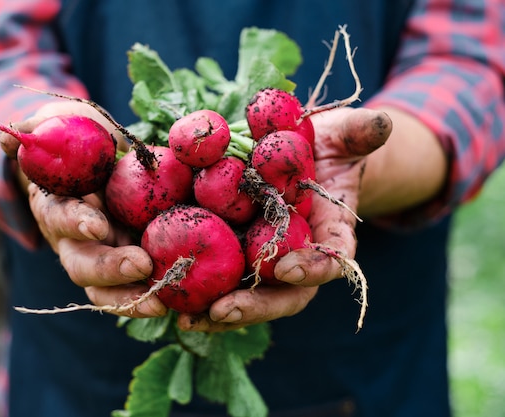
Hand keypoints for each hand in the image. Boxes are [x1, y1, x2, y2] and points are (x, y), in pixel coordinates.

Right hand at [0, 100, 166, 317]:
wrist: (100, 156)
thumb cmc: (80, 136)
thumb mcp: (63, 121)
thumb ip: (40, 126)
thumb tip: (8, 138)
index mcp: (56, 204)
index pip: (59, 218)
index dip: (75, 223)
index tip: (96, 225)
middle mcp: (73, 239)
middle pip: (81, 264)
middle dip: (109, 268)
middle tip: (141, 264)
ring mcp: (99, 256)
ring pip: (104, 288)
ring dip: (130, 297)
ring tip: (160, 302)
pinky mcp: (125, 264)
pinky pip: (133, 290)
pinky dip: (150, 297)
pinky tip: (173, 302)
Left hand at [178, 107, 390, 331]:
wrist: (306, 156)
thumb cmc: (329, 146)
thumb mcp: (346, 134)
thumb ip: (361, 132)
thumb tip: (381, 124)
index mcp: (331, 232)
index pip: (333, 258)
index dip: (314, 267)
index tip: (287, 267)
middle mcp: (300, 254)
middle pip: (283, 292)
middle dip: (256, 305)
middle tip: (224, 310)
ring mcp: (268, 257)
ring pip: (249, 294)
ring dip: (219, 311)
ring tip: (186, 318)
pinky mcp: (238, 251)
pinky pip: (220, 276)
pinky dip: (198, 290)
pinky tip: (167, 299)